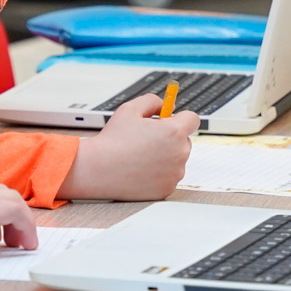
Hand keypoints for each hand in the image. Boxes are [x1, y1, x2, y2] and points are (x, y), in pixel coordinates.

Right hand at [58, 95, 199, 200]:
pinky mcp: (167, 189)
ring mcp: (175, 174)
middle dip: (171, 139)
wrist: (98, 170)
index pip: (193, 119)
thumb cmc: (112, 141)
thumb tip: (164, 105)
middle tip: (148, 140)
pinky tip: (140, 170)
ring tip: (140, 156)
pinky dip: (158, 174)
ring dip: (165, 157)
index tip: (170, 120)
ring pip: (176, 160)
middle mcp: (179, 153)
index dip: (181, 118)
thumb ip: (151, 101)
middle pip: (185, 141)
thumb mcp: (130, 109)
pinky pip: (168, 177)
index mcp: (174, 131)